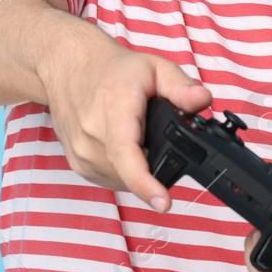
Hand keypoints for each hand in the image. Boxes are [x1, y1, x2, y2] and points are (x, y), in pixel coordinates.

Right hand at [41, 46, 211, 211]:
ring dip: (139, 168)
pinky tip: (126, 146)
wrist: (68, 68)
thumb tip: (202, 100)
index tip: (163, 203)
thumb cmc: (111, 70)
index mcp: (113, 110)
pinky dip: (124, 170)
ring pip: (123, 180)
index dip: (146, 183)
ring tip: (138, 136)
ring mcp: (82, 153)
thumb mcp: (154, 67)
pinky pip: (111, 179)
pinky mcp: (78, 165)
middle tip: (156, 135)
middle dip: (155, 164)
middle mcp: (92, 135)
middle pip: (133, 171)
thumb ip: (180, 86)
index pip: (126, 154)